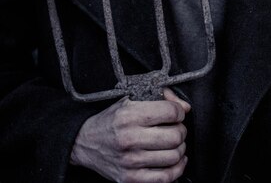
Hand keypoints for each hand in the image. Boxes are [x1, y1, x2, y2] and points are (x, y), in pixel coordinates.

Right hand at [70, 88, 190, 182]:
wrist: (85, 143)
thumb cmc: (111, 119)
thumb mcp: (130, 99)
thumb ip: (159, 97)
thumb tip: (184, 107)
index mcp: (129, 115)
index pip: (170, 112)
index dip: (179, 111)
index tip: (177, 113)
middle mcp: (130, 138)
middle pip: (175, 136)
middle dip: (181, 130)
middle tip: (177, 128)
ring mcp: (130, 161)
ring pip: (173, 157)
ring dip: (180, 149)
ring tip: (175, 143)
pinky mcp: (130, 179)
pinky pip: (164, 178)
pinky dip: (177, 169)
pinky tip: (176, 160)